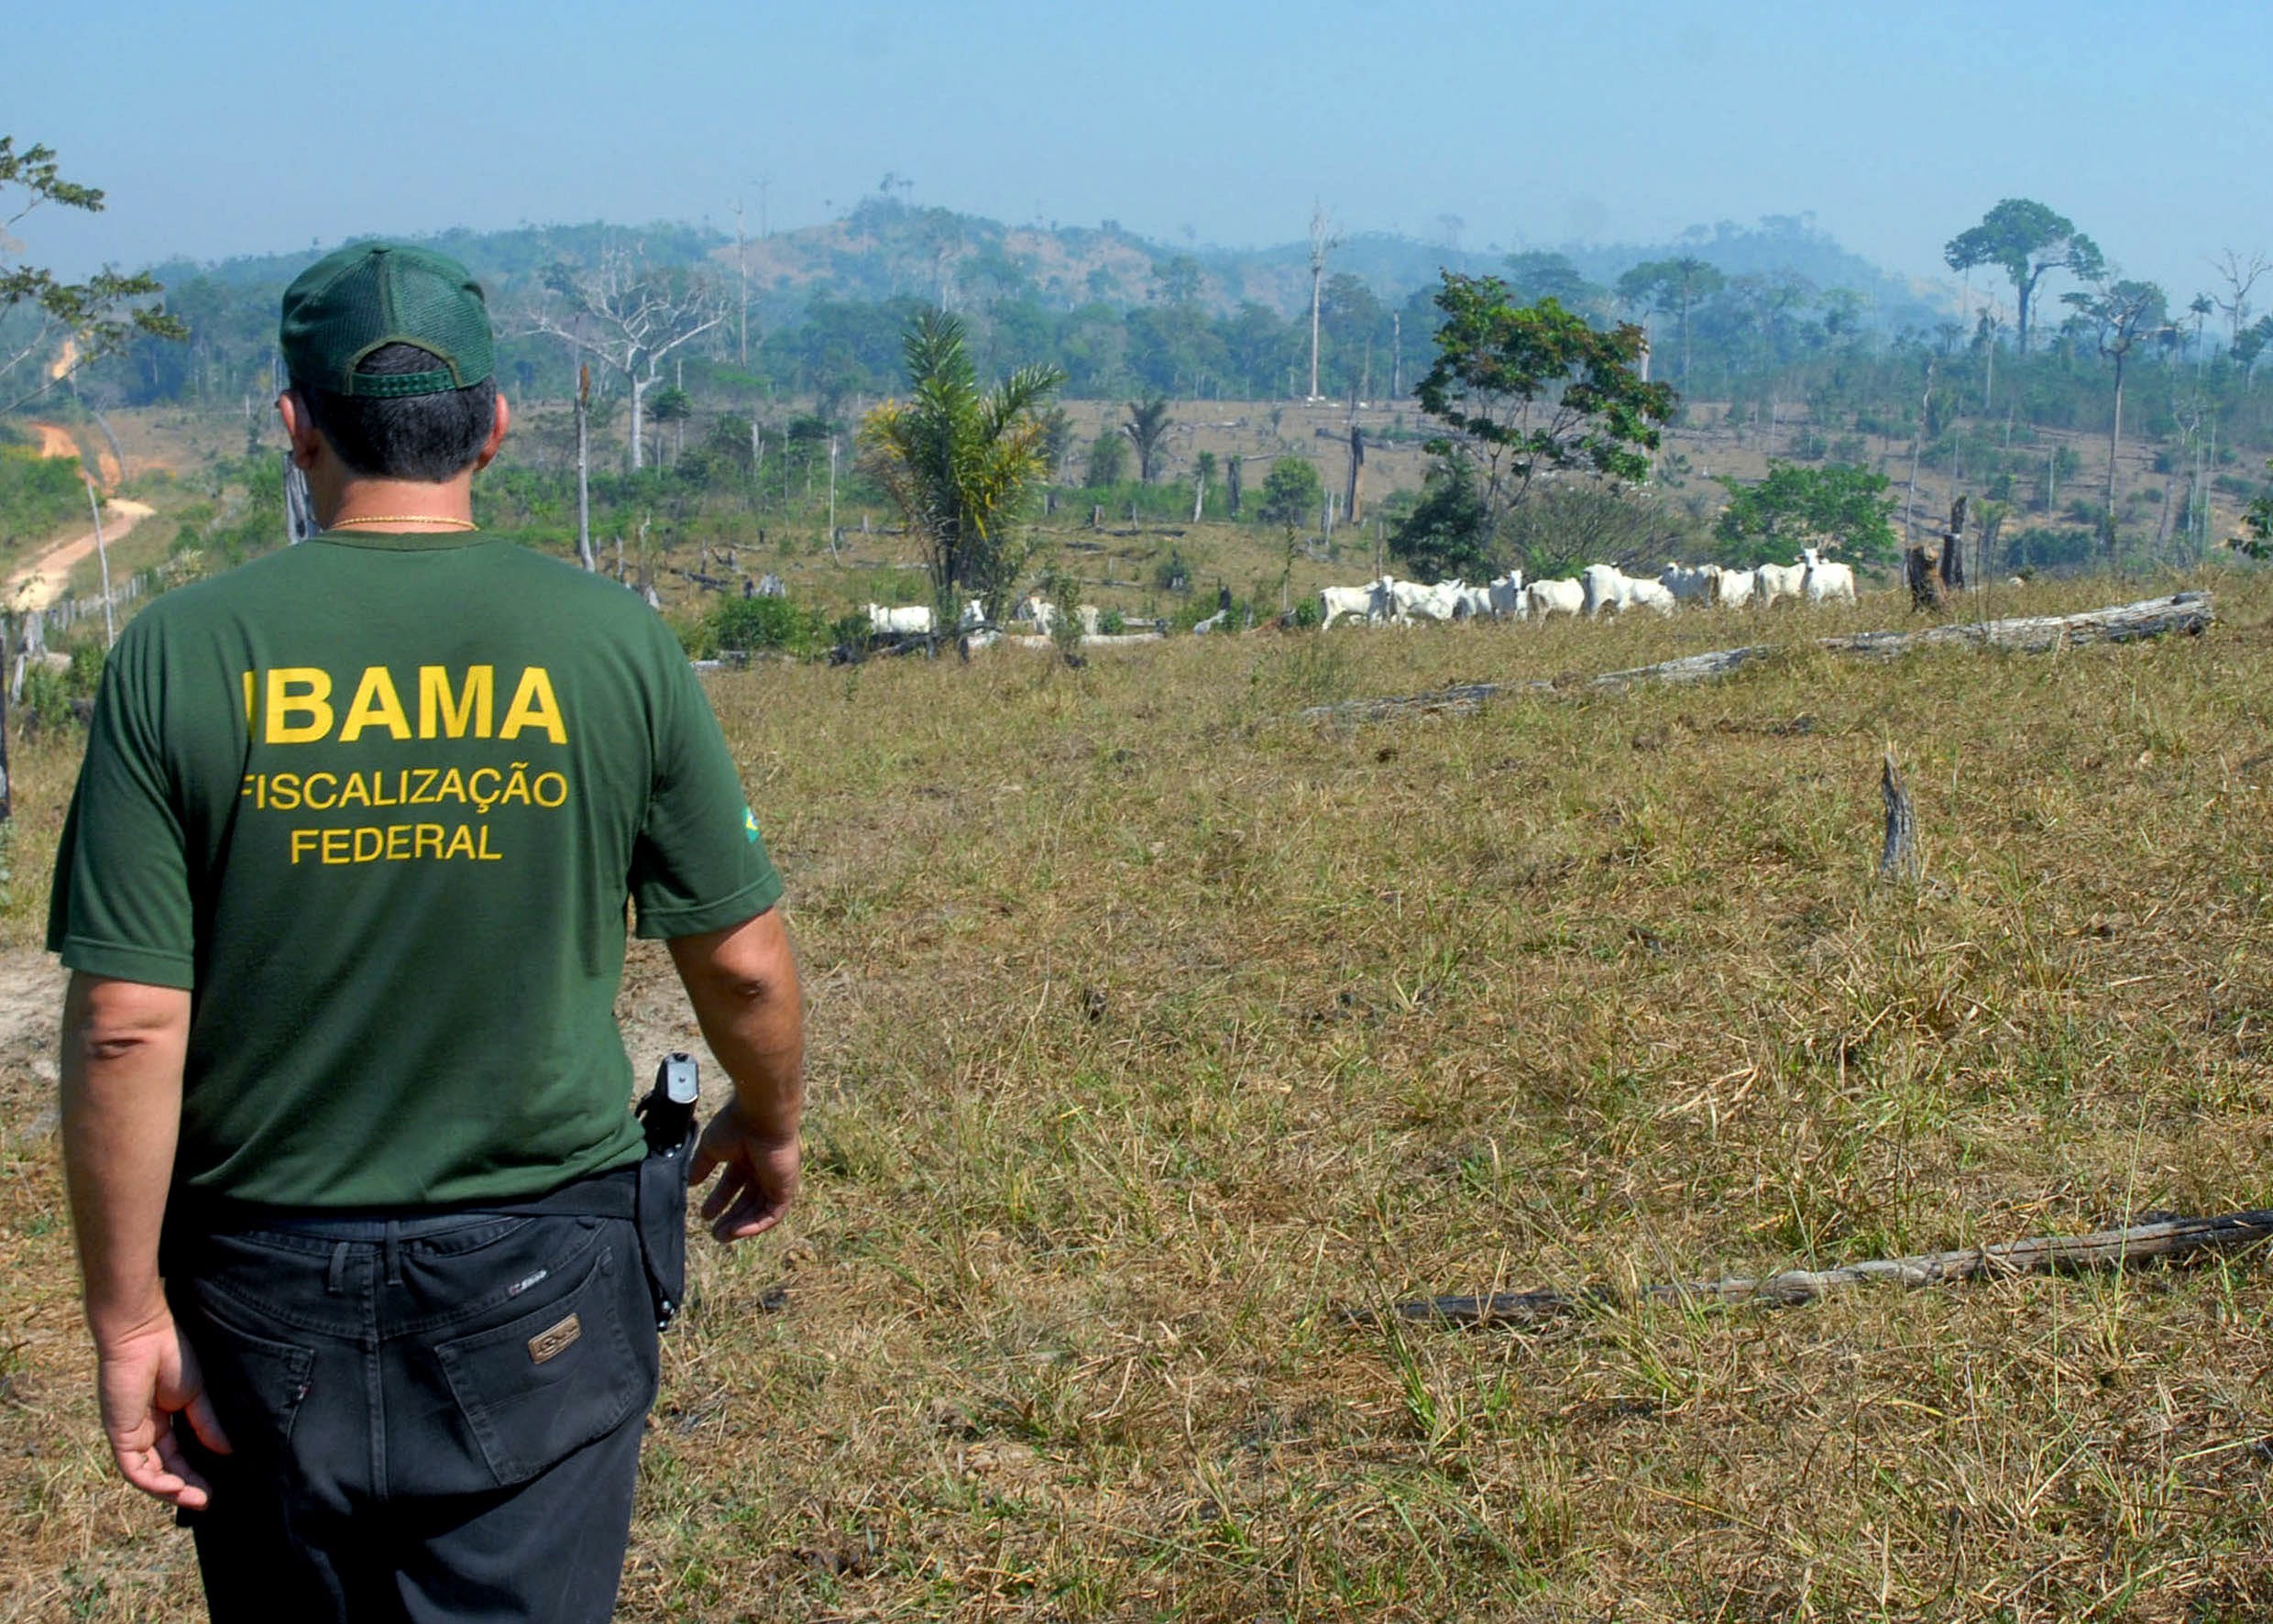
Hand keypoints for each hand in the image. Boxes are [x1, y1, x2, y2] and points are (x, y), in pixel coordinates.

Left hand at [94, 1309, 231, 1508]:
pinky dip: (153, 1483)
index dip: (195, 1473)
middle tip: (207, 1500)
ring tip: (197, 1498)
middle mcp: (144, 1431)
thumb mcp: (197, 1396)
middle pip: (163, 1470)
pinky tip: (175, 1488)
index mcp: (162, 1420)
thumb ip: (207, 1425)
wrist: (144, 1335)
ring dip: (170, 1490)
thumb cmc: (172, 1355)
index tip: (216, 1487)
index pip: (178, 1456)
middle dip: (184, 1487)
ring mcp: (131, 1434)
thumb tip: (228, 1452)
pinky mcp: (120, 1435)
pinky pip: (134, 1469)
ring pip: (147, 1476)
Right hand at [687, 1100, 799, 1242]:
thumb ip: (701, 1166)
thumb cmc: (736, 1126)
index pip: (733, 1184)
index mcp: (747, 1157)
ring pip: (760, 1210)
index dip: (719, 1200)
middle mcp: (763, 1169)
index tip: (705, 1214)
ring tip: (721, 1235)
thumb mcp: (711, 1148)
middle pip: (747, 1200)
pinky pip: (774, 1214)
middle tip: (714, 1233)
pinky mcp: (786, 1187)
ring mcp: (776, 1179)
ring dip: (741, 1225)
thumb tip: (691, 1183)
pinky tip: (737, 1231)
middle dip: (731, 1217)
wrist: (760, 1117)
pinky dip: (757, 1225)